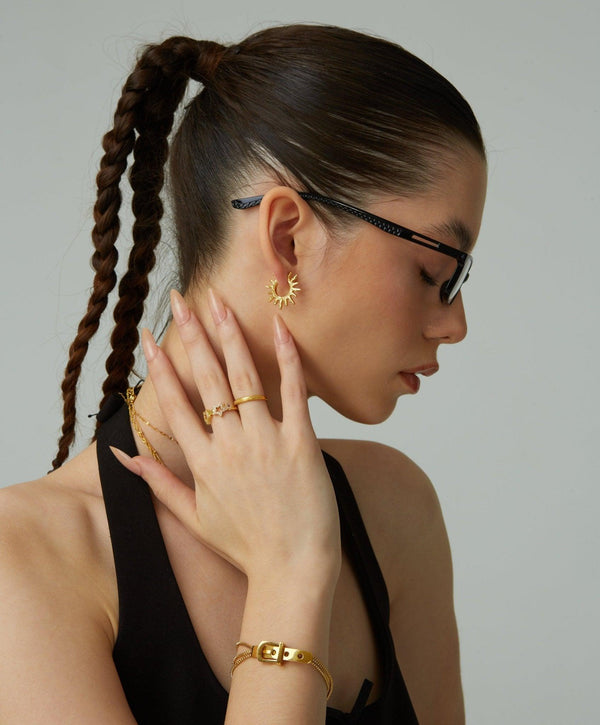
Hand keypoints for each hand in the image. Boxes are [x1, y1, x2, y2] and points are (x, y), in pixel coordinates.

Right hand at [112, 289, 340, 581]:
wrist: (292, 568)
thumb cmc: (244, 545)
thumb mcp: (193, 516)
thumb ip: (158, 483)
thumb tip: (123, 456)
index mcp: (201, 462)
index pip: (174, 403)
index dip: (160, 366)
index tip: (150, 337)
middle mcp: (229, 445)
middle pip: (205, 379)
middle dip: (191, 334)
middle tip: (180, 300)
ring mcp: (265, 440)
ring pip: (244, 377)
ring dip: (229, 335)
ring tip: (218, 302)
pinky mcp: (301, 441)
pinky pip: (294, 392)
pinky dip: (288, 358)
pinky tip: (280, 328)